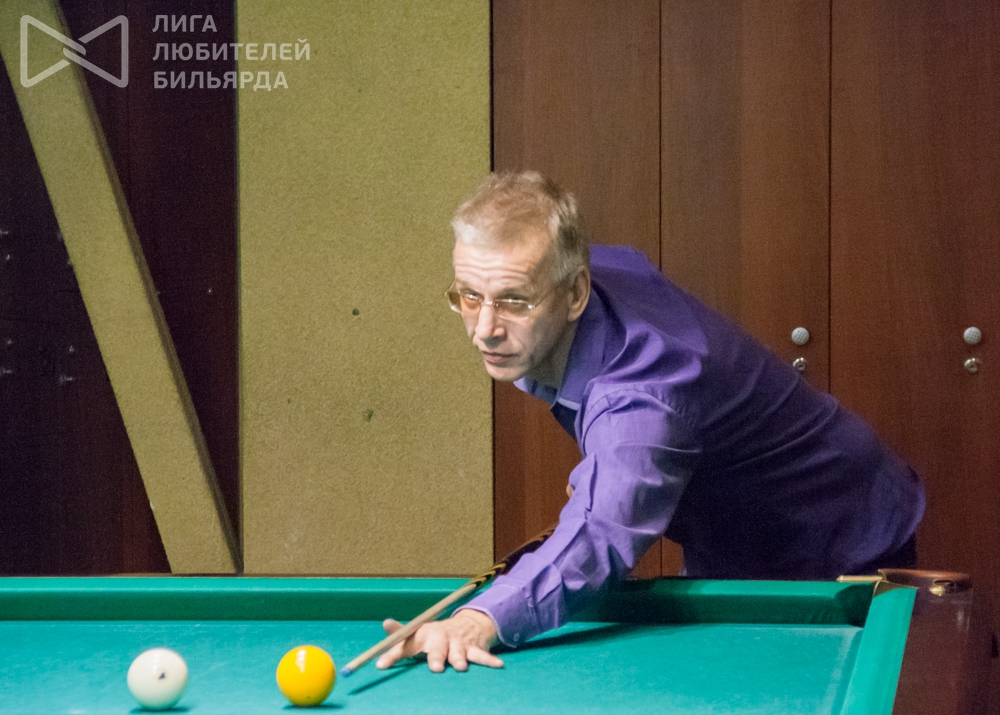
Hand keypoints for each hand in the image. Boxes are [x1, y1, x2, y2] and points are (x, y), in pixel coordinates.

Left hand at [374, 609, 502, 672]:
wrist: (467, 624)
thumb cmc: (436, 635)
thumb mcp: (417, 633)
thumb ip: (400, 635)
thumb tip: (385, 624)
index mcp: (424, 635)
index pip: (405, 644)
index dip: (393, 655)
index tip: (381, 665)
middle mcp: (441, 638)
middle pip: (438, 648)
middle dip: (436, 657)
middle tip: (434, 668)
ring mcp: (459, 644)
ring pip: (459, 653)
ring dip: (459, 659)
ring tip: (460, 667)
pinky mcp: (474, 648)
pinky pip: (482, 656)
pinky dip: (489, 660)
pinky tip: (498, 665)